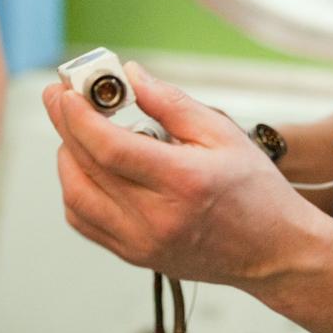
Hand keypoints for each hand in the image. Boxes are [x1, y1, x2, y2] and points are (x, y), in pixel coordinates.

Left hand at [43, 62, 314, 288]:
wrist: (271, 250)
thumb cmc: (255, 189)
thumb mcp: (222, 132)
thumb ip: (172, 103)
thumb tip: (131, 76)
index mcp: (182, 182)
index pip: (111, 149)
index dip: (80, 117)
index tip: (66, 91)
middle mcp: (156, 218)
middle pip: (87, 168)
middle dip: (66, 126)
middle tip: (60, 96)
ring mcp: (141, 243)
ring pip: (77, 197)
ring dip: (67, 158)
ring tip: (76, 129)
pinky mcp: (134, 255)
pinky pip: (85, 222)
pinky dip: (76, 188)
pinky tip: (87, 165)